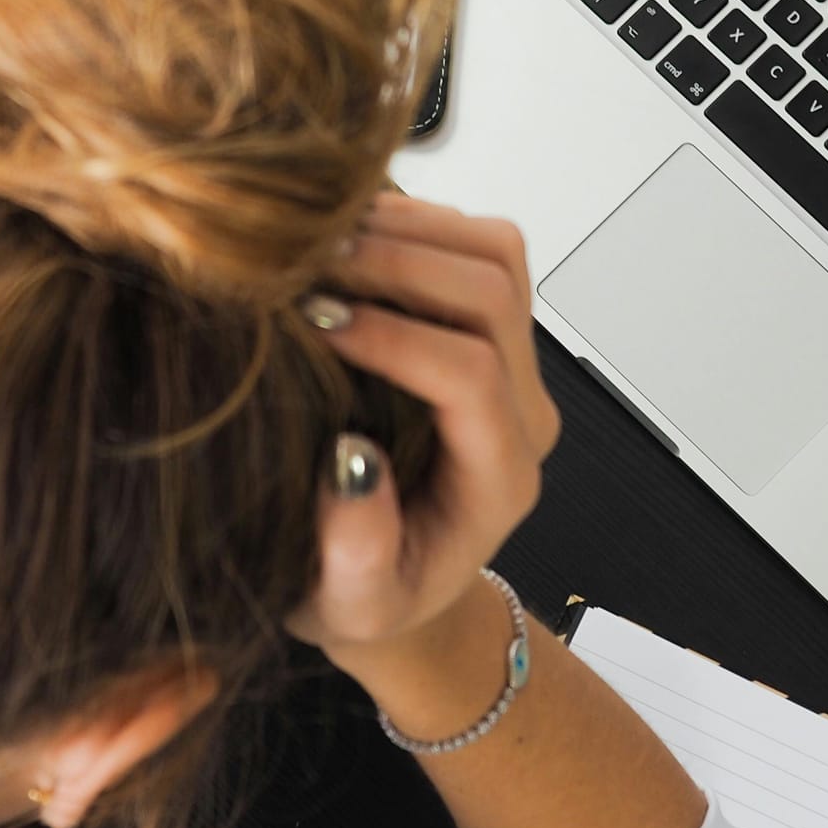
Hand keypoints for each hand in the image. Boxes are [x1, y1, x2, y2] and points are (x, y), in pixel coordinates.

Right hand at [288, 194, 558, 674]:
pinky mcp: (487, 326)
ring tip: (319, 240)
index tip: (314, 323)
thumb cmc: (368, 596)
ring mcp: (512, 361)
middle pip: (492, 293)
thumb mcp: (352, 605)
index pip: (470, 375)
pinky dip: (411, 221)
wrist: (394, 580)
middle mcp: (522, 410)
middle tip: (306, 265)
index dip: (394, 337)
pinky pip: (474, 244)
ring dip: (408, 230)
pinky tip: (340, 237)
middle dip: (398, 263)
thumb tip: (350, 462)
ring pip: (495, 253)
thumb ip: (358, 554)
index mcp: (499, 477)